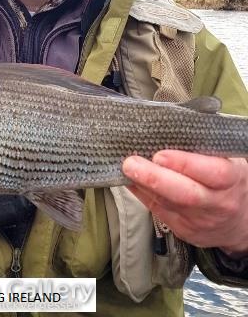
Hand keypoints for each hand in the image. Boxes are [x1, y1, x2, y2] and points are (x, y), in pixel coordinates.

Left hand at [122, 150, 247, 255]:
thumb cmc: (228, 181)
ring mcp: (200, 221)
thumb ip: (203, 148)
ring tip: (126, 168)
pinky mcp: (184, 231)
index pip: (213, 173)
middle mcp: (218, 203)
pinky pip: (158, 211)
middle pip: (185, 194)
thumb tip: (167, 129)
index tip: (160, 154)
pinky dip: (141, 194)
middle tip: (131, 163)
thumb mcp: (226, 160)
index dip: (184, 164)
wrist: (242, 222)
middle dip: (154, 177)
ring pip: (167, 203)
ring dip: (142, 184)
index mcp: (232, 180)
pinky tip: (129, 180)